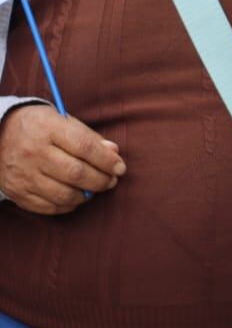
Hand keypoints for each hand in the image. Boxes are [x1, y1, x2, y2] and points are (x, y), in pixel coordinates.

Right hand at [0, 105, 125, 214]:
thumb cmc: (39, 126)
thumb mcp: (63, 120)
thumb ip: (90, 137)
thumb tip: (114, 153)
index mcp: (48, 129)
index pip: (85, 147)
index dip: (107, 160)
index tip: (120, 167)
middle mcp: (33, 153)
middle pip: (76, 173)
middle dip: (101, 180)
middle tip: (111, 181)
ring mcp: (23, 174)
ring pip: (63, 194)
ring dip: (86, 195)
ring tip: (95, 189)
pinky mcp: (16, 192)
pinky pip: (47, 206)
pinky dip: (67, 206)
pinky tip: (76, 197)